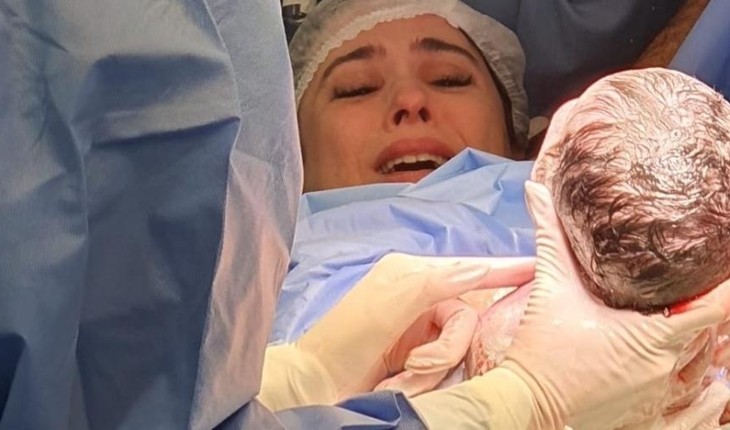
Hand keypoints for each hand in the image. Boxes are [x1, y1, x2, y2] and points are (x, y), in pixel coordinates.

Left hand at [258, 253, 534, 409]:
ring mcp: (419, 326)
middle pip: (467, 317)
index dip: (504, 268)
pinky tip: (404, 380)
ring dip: (433, 366)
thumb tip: (480, 268)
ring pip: (458, 343)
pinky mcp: (418, 352)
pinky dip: (427, 375)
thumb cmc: (348, 337)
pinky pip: (444, 361)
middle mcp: (420, 294)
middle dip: (448, 347)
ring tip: (404, 376)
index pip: (469, 269)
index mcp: (413, 273)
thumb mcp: (392, 300)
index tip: (537, 265)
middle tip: (418, 365)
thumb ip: (437, 281)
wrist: (319, 381)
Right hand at [498, 181, 729, 428]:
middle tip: (685, 268)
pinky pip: (667, 367)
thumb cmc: (543, 349)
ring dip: (678, 323)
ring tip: (660, 298)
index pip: (715, 307)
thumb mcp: (551, 286)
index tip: (725, 259)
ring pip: (685, 346)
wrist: (528, 400)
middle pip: (701, 323)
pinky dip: (661, 346)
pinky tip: (636, 332)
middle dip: (695, 297)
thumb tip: (536, 192)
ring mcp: (658, 385)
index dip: (726, 282)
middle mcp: (666, 364)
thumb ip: (550, 237)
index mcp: (655, 335)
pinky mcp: (645, 399)